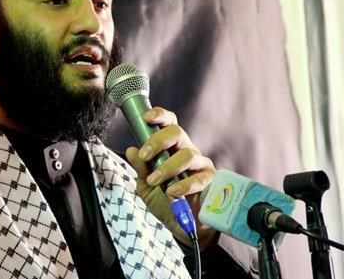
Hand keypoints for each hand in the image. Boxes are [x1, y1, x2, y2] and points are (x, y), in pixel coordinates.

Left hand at [125, 107, 217, 247]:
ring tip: (155, 181)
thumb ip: (141, 168)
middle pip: (177, 133)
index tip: (147, 118)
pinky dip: (184, 185)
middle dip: (158, 141)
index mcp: (171, 147)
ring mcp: (201, 164)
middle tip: (145, 155)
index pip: (168, 124)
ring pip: (187, 154)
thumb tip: (131, 150)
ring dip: (168, 167)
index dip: (159, 116)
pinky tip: (172, 192)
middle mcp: (187, 151)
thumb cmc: (165, 202)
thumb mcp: (146, 186)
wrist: (183, 227)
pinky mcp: (211, 181)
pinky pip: (199, 178)